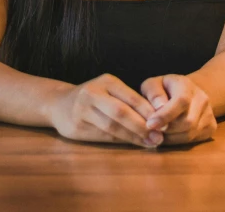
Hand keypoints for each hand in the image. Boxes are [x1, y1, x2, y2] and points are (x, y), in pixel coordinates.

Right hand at [48, 73, 166, 147]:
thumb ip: (129, 102)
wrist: (60, 103)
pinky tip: (132, 143)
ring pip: (112, 126)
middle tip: (159, 137)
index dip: (148, 112)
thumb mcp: (109, 91)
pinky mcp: (77, 126)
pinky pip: (103, 136)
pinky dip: (120, 141)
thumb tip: (157, 119)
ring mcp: (83, 110)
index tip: (164, 123)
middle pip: (121, 112)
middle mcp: (93, 93)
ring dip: (133, 137)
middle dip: (142, 126)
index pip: (131, 97)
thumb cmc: (93, 98)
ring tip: (149, 143)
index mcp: (106, 81)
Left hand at [140, 74, 217, 145]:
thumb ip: (153, 93)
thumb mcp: (153, 84)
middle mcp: (202, 98)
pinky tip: (169, 135)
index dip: (165, 115)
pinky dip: (178, 141)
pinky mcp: (211, 127)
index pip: (181, 101)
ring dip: (170, 138)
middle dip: (166, 130)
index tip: (150, 124)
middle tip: (152, 131)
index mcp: (186, 85)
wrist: (185, 93)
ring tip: (158, 133)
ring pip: (190, 134)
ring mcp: (209, 113)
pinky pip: (194, 140)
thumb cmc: (163, 90)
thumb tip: (159, 107)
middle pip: (187, 122)